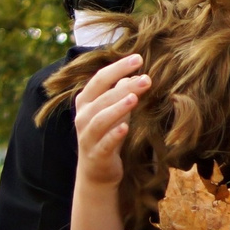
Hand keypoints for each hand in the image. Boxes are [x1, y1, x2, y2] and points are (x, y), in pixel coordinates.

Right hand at [74, 54, 149, 186]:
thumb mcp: (115, 110)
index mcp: (86, 102)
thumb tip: (134, 73)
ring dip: (117, 107)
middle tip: (146, 78)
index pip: (99, 79)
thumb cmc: (108, 134)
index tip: (138, 58)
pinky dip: (114, 134)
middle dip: (124, 86)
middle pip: (101, 97)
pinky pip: (104, 143)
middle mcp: (83, 117)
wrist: (97, 171)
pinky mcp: (96, 155)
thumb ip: (121, 92)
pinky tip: (126, 127)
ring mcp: (88, 136)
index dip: (117, 68)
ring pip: (100, 119)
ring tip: (134, 98)